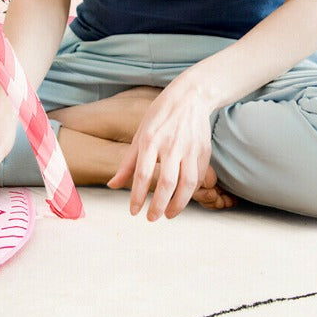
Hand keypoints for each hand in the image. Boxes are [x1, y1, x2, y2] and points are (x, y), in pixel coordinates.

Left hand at [107, 73, 215, 219]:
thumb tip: (113, 185)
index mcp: (150, 140)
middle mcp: (170, 145)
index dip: (138, 196)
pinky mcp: (204, 152)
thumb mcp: (139, 135)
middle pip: (166, 182)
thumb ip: (127, 163)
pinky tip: (181, 199)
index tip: (134, 212)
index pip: (142, 174)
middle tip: (151, 218)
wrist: (189, 98)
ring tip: (168, 215)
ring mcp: (190, 149)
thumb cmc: (159, 117)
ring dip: (178, 204)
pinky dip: (191, 192)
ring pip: (187, 184)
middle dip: (159, 205)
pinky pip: (199, 178)